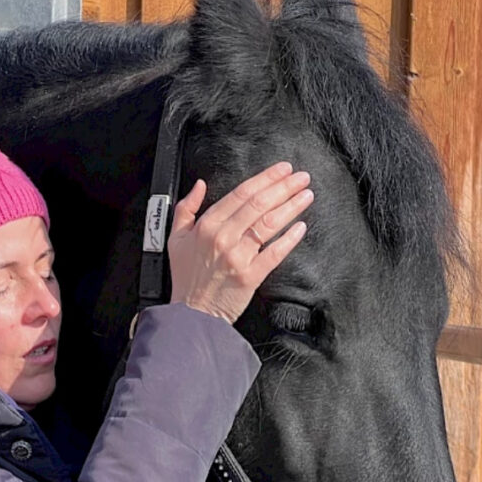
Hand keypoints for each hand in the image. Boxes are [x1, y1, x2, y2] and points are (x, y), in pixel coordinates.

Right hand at [167, 162, 311, 323]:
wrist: (192, 312)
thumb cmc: (186, 276)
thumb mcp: (175, 238)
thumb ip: (186, 208)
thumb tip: (199, 185)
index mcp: (206, 226)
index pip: (241, 194)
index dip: (265, 178)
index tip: (282, 169)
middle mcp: (223, 238)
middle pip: (259, 204)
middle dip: (284, 187)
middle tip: (301, 177)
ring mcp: (237, 257)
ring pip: (269, 224)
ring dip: (291, 206)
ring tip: (306, 195)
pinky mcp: (250, 276)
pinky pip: (274, 253)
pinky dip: (289, 238)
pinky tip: (301, 226)